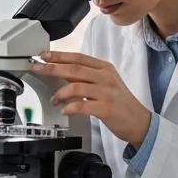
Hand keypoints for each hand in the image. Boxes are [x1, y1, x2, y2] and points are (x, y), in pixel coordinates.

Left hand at [32, 51, 151, 146]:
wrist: (139, 121)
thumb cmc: (120, 103)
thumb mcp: (104, 83)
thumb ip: (86, 77)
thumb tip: (61, 72)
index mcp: (104, 68)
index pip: (78, 57)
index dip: (59, 56)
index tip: (43, 55)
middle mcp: (106, 77)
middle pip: (74, 69)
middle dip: (53, 68)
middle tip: (38, 69)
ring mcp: (107, 92)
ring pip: (77, 87)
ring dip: (60, 93)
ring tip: (54, 100)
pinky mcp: (107, 108)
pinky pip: (84, 106)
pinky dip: (71, 108)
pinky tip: (65, 110)